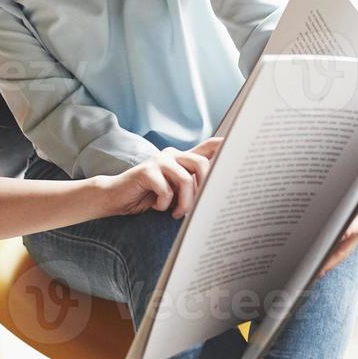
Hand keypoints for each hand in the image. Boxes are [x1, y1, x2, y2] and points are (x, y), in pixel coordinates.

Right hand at [98, 137, 223, 218]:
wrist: (117, 199)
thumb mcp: (174, 192)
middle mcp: (173, 155)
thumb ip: (191, 186)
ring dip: (183, 202)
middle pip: (202, 164)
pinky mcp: (146, 171)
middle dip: (203, 189)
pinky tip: (158, 207)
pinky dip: (164, 204)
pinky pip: (166, 189)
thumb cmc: (149, 197)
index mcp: (182, 159)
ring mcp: (159, 161)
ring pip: (185, 179)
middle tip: (196, 207)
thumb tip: (216, 192)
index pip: (208, 146)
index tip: (240, 144)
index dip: (224, 145)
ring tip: (175, 213)